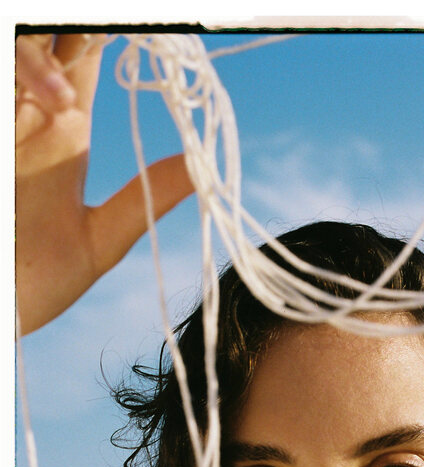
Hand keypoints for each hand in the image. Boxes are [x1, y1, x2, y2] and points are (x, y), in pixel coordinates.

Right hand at [16, 34, 193, 334]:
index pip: (86, 53)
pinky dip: (20, 71)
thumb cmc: (35, 282)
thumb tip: (204, 169)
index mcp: (63, 129)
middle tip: (105, 35)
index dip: (110, 33)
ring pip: (17, 43)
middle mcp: (28, 111)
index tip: (151, 32)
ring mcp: (2, 118)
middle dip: (76, 28)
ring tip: (64, 100)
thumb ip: (145, 199)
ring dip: (39, 57)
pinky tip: (52, 102)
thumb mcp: (98, 241)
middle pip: (51, 34)